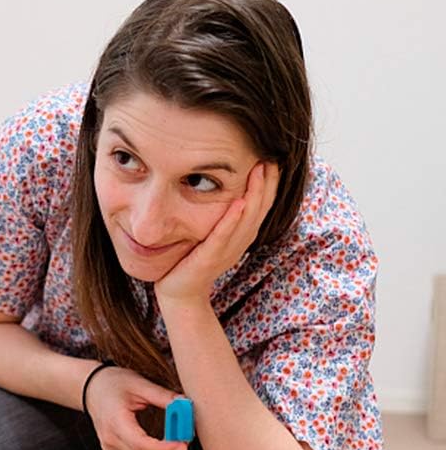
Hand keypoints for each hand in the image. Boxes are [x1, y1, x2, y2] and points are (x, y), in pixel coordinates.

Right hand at [84, 365, 187, 449]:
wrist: (92, 389)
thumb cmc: (112, 383)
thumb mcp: (139, 384)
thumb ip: (163, 396)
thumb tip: (185, 405)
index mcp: (114, 421)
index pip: (141, 444)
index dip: (164, 448)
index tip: (183, 444)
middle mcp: (110, 439)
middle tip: (186, 437)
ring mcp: (111, 447)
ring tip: (177, 436)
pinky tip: (164, 441)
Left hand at [154, 161, 280, 307]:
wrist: (178, 292)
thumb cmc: (191, 260)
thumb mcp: (211, 234)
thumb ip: (221, 215)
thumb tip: (224, 185)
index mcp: (241, 236)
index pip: (262, 205)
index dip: (269, 183)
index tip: (272, 158)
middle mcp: (239, 243)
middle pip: (261, 209)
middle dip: (267, 182)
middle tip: (271, 156)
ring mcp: (226, 252)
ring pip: (247, 219)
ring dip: (255, 193)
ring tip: (259, 169)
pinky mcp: (210, 258)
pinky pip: (223, 236)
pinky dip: (232, 219)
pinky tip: (239, 202)